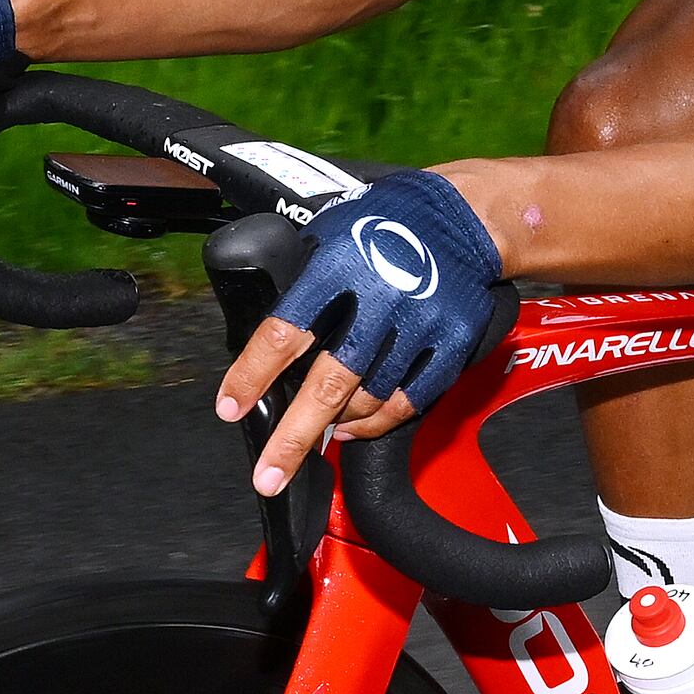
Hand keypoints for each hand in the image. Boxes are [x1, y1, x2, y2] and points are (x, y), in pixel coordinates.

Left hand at [215, 168, 505, 491]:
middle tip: (268, 476)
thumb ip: (301, 285)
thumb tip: (264, 344)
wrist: (463, 217)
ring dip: (336, 427)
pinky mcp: (453, 343)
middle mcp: (381, 297)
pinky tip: (354, 428)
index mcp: (338, 266)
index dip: (252, 376)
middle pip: (329, 384)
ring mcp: (420, 323)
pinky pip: (410, 401)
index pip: (284, 332)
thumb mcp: (327, 234)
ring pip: (369, 400)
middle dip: (294, 439)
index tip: (230, 407)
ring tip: (316, 438)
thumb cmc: (385, 224)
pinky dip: (378, 423)